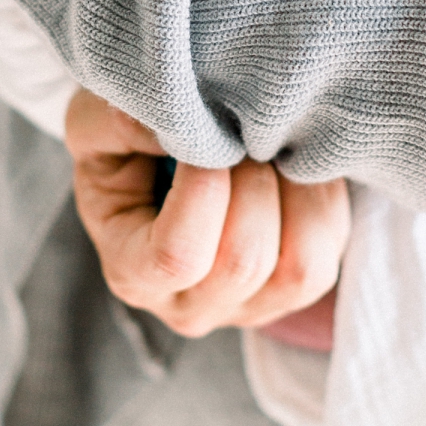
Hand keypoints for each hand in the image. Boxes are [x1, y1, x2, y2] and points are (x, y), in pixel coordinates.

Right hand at [66, 89, 349, 338]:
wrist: (162, 151)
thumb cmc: (125, 138)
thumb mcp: (97, 119)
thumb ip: (122, 120)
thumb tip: (179, 118)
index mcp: (132, 272)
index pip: (177, 257)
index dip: (203, 190)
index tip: (205, 132)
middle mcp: (190, 306)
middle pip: (243, 260)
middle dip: (252, 178)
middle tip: (241, 125)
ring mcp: (249, 307)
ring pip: (299, 267)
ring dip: (294, 190)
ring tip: (268, 143)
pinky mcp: (297, 290)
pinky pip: (328, 253)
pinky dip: (321, 198)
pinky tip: (292, 161)